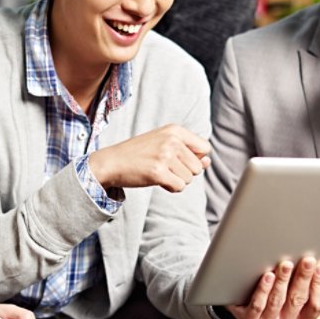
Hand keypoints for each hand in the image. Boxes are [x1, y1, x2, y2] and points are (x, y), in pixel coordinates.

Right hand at [88, 124, 209, 191]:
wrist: (111, 162)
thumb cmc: (138, 154)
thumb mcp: (163, 144)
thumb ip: (188, 151)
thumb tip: (207, 162)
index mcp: (175, 130)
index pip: (205, 147)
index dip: (196, 158)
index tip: (180, 160)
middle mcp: (172, 140)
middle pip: (198, 166)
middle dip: (185, 172)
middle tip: (165, 167)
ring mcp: (165, 156)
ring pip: (189, 178)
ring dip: (177, 180)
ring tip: (159, 172)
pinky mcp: (158, 172)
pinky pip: (179, 187)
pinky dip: (171, 188)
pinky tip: (158, 180)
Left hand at [226, 257, 319, 318]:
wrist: (245, 305)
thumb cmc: (280, 297)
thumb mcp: (301, 296)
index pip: (316, 305)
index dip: (319, 286)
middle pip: (297, 301)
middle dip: (303, 279)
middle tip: (306, 260)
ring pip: (277, 302)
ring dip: (283, 281)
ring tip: (286, 264)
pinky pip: (257, 306)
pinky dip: (263, 290)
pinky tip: (267, 276)